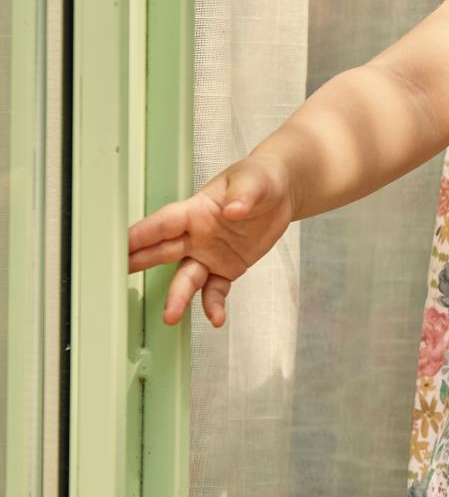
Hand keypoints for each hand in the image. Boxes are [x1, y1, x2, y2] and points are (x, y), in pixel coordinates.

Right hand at [126, 156, 295, 327]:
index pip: (163, 224)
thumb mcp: (253, 181)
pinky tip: (215, 318)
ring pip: (187, 277)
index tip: (120, 245)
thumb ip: (243, 195)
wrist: (280, 193)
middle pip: (163, 252)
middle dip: (141, 264)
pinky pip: (216, 290)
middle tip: (119, 277)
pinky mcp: (227, 267)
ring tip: (170, 315)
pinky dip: (213, 304)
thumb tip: (234, 208)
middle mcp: (197, 234)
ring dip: (178, 296)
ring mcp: (209, 253)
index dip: (141, 234)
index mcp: (196, 210)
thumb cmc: (259, 179)